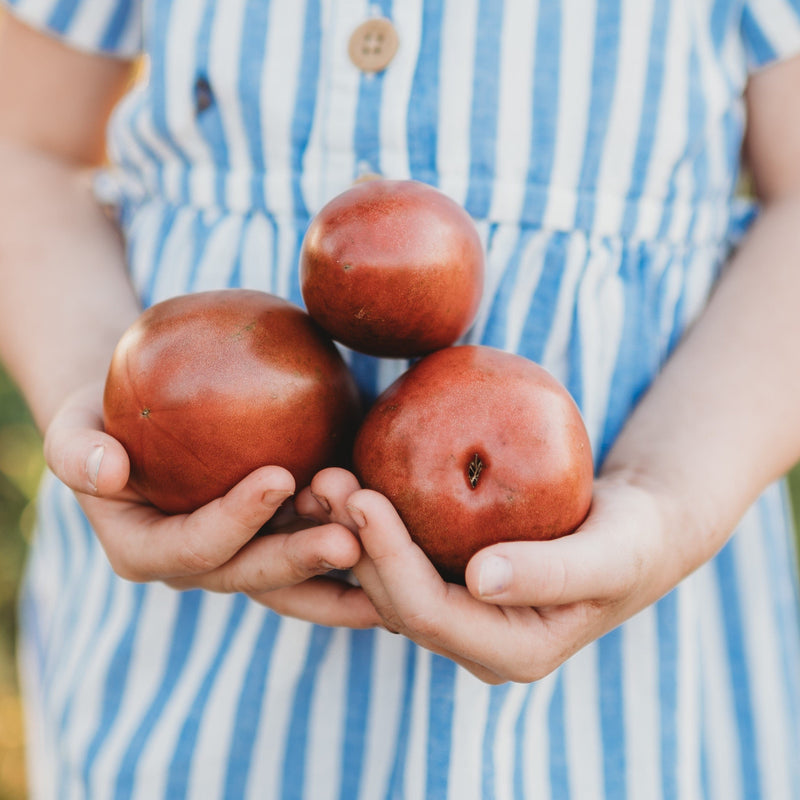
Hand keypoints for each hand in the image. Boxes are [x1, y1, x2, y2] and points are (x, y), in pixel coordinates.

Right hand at [43, 384, 380, 627]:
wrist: (140, 420)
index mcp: (150, 553)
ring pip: (299, 573)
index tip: (278, 476)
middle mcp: (203, 567)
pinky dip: (358, 543)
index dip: (235, 519)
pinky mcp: (279, 533)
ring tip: (388, 541)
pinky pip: (320, 543)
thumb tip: (104, 472)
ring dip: (343, 561)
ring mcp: (245, 555)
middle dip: (302, 559)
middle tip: (351, 540)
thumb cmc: (101, 419)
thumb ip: (77, 452)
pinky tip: (401, 535)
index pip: (195, 546)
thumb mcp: (72, 429)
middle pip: (256, 574)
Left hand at [306, 468, 688, 683]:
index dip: (390, 558)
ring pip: (387, 579)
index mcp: (510, 653)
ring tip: (324, 477)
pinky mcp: (452, 585)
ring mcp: (460, 617)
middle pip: (394, 598)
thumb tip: (483, 580)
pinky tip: (351, 478)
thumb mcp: (609, 555)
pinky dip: (373, 523)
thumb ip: (554, 572)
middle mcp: (474, 644)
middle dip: (357, 542)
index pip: (429, 612)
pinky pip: (401, 556)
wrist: (633, 534)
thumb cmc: (632, 543)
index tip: (363, 497)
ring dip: (352, 531)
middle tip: (326, 479)